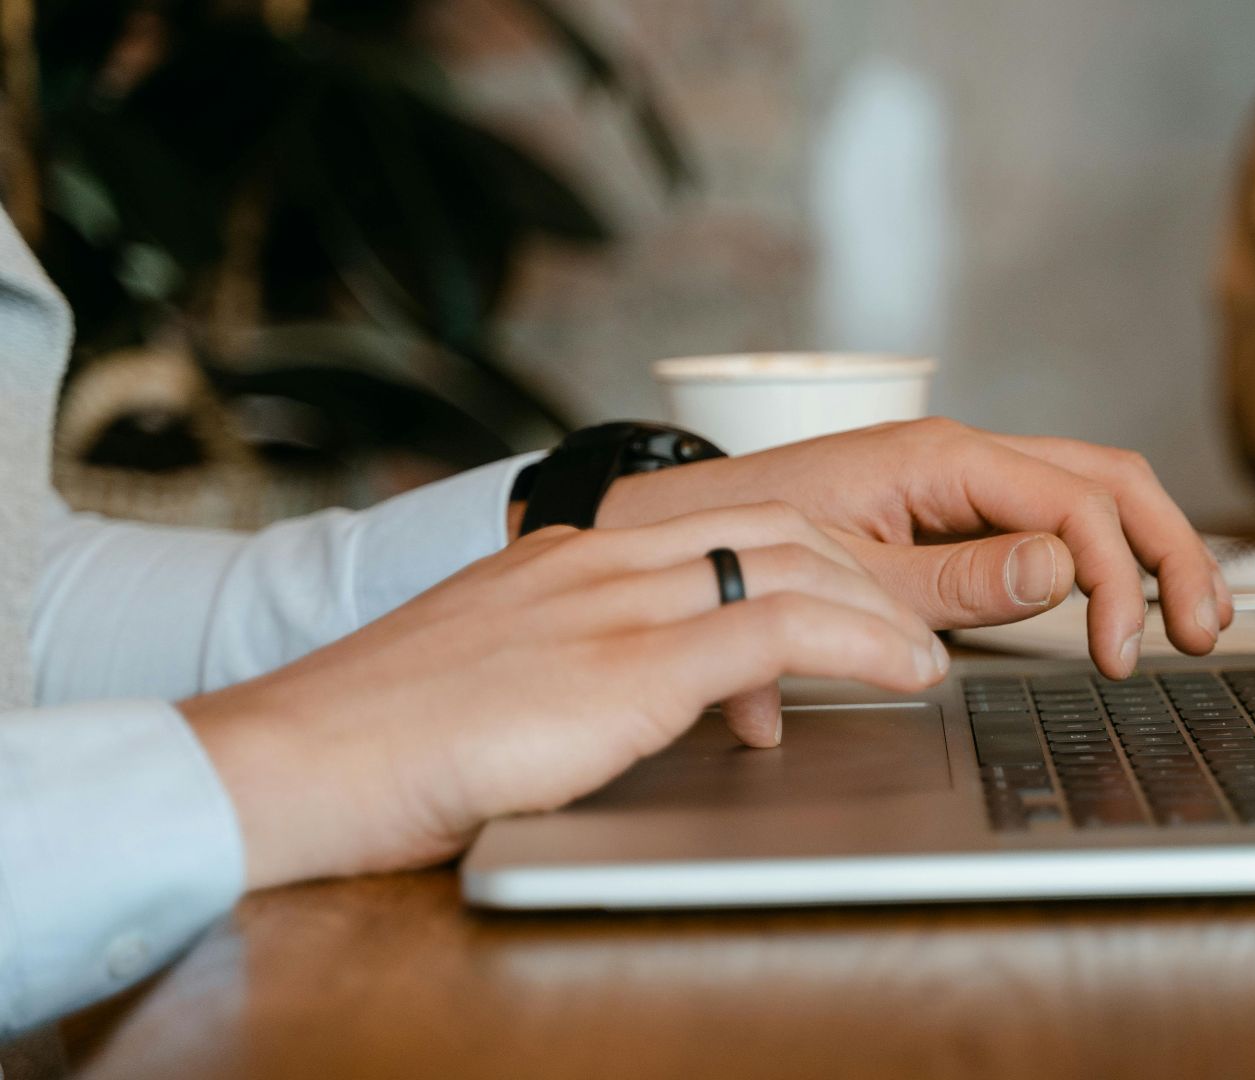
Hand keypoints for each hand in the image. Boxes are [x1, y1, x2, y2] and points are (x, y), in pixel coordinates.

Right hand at [180, 504, 945, 889]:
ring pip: (789, 562)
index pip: (720, 522)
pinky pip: (777, 631)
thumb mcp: (495, 678)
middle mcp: (597, 562)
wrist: (295, 759)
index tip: (856, 592)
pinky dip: (860, 644)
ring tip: (924, 654)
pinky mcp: (623, 667)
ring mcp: (611, 606)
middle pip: (774, 526)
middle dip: (862, 570)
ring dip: (880, 605)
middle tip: (910, 622)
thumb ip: (573, 667)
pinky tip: (904, 671)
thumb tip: (640, 702)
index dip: (809, 555)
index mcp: (566, 558)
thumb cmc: (383, 740)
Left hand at [598, 418, 1233, 677]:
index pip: (1072, 504)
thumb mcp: (850, 572)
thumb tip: (1061, 571)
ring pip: (1093, 490)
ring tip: (1193, 613)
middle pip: (1109, 480)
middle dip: (1170, 550)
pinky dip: (1108, 553)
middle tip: (1202, 628)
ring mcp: (962, 480)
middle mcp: (962, 456)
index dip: (1116, 578)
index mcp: (941, 457)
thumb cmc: (743, 539)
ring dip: (1153, 547)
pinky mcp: (954, 511)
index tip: (1116, 653)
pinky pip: (1054, 515)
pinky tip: (1131, 593)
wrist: (677, 528)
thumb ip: (957, 579)